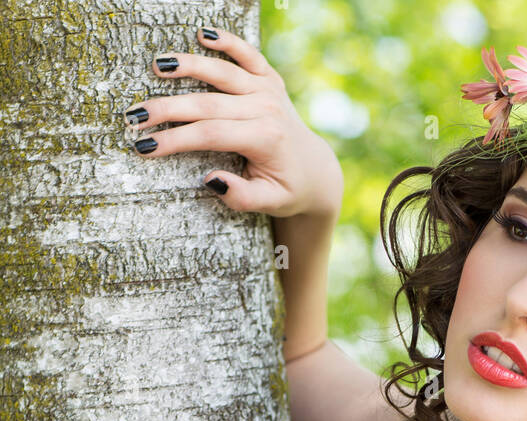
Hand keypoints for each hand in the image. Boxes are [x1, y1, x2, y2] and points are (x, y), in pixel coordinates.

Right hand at [125, 26, 343, 219]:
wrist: (316, 171)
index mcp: (265, 138)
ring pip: (222, 72)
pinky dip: (226, 41)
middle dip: (167, 109)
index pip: (209, 135)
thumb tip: (210, 179)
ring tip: (156, 66)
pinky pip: (247, 54)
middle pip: (207, 104)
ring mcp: (268, 90)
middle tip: (133, 115)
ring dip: (187, 66)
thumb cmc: (288, 190)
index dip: (175, 140)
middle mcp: (266, 108)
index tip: (144, 146)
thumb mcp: (270, 203)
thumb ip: (242, 197)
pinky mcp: (269, 79)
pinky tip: (202, 33)